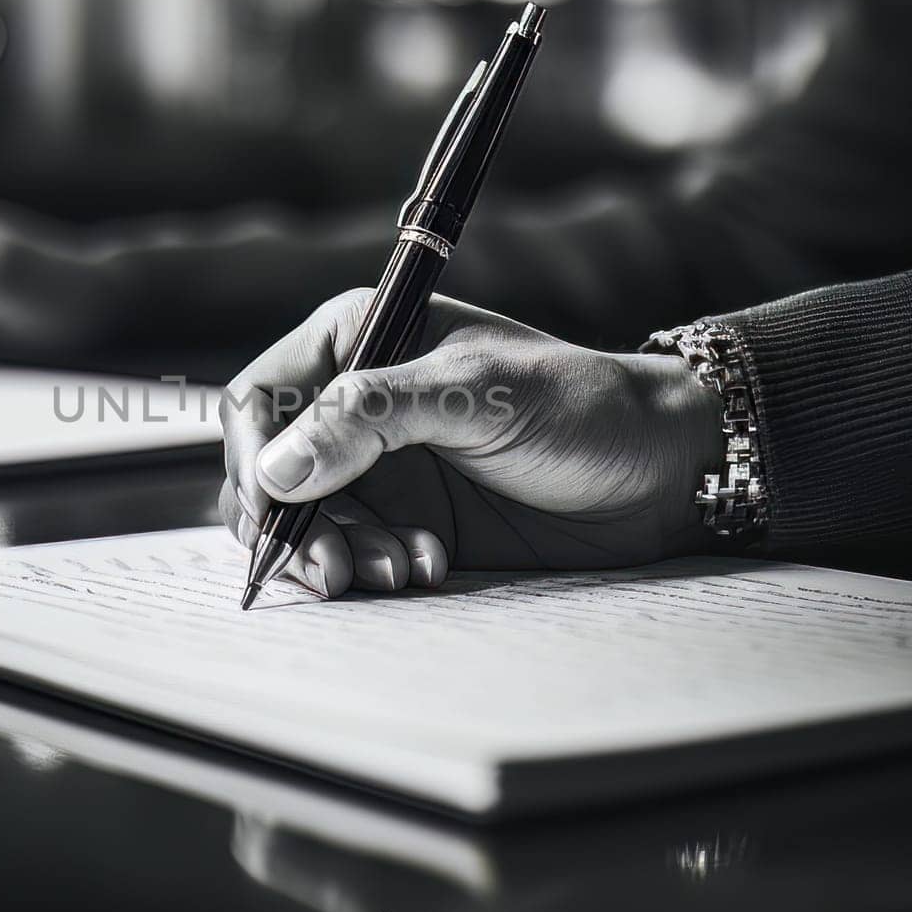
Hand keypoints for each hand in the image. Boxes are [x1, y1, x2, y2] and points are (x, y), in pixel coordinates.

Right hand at [219, 290, 721, 595]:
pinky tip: (428, 567)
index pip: (261, 399)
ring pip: (303, 523)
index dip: (253, 456)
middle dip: (289, 524)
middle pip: (268, 472)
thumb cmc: (579, 407)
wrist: (659, 472)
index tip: (272, 506)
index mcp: (358, 341)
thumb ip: (372, 416)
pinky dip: (371, 570)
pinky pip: (351, 555)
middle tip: (332, 566)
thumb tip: (276, 468)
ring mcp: (378, 469)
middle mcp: (354, 406)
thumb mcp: (476, 394)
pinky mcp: (405, 522)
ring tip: (401, 570)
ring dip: (335, 554)